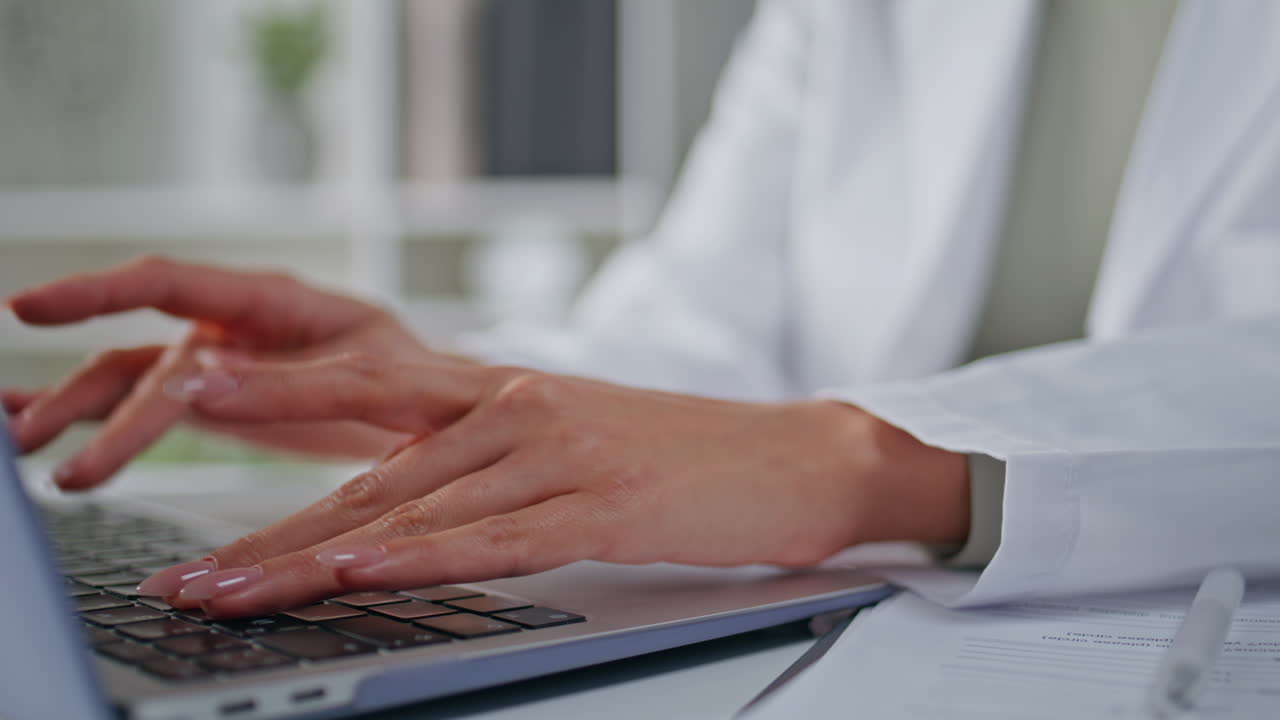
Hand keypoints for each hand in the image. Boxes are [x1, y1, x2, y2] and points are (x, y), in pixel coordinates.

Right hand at [3, 256, 438, 488]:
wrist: (440, 411)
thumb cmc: (415, 375)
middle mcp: (233, 327)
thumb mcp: (366, 371)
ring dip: (78, 414)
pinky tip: (53, 438)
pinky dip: (97, 422)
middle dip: (82, 394)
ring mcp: (220, 367)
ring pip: (132, 384)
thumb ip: (287, 380)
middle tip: (32, 437)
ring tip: (30, 454)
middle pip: (141, 352)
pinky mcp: (217, 404)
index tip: (29, 308)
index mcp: (271, 299)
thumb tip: (197, 380)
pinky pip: (145, 407)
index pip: (168, 283)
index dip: (95, 291)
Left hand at [139, 351, 968, 616]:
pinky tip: (363, 573)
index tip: (193, 482)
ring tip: (233, 597)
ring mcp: (561, 455)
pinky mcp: (606, 504)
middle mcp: (518, 412)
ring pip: (416, 512)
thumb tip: (397, 515)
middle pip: (369, 479)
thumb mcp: (570, 446)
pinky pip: (498, 539)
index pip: (366, 427)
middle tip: (188, 580)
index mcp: (503, 394)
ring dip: (316, 560)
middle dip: (270, 537)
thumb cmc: (684, 459)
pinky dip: (423, 559)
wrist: (801, 456)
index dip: (272, 451)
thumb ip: (484, 470)